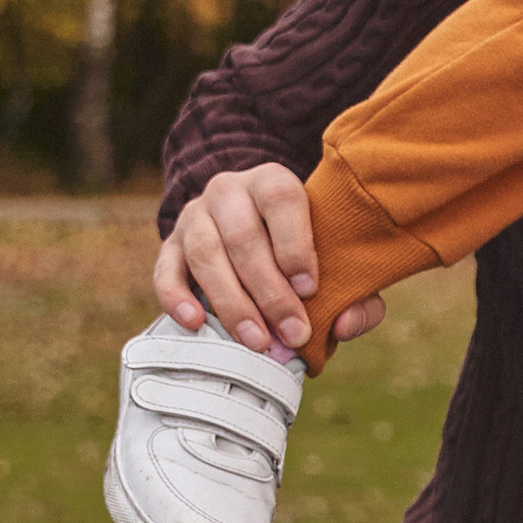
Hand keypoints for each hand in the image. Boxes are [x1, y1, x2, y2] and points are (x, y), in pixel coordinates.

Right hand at [152, 166, 383, 358]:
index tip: (310, 288)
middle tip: (291, 332)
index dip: (295, 244)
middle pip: (243, 236)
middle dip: (269, 291)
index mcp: (274, 182)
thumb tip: (344, 325)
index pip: (282, 199)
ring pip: (206, 254)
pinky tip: (196, 323)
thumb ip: (357, 293)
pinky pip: (166, 269)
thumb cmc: (305, 252)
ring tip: (257, 340)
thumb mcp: (337, 261)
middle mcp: (229, 191)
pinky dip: (176, 297)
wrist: (252, 226)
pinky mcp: (171, 245)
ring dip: (232, 302)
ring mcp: (194, 216)